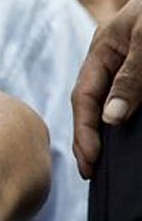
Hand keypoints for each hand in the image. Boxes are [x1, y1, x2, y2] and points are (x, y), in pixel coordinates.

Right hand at [72, 0, 141, 176]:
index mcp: (103, 48)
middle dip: (89, 138)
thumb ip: (131, 78)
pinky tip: (128, 138)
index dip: (84, 130)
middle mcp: (115, 59)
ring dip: (109, 133)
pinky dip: (130, 121)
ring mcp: (133, 65)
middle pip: (93, 104)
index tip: (91, 161)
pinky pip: (136, 100)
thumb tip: (111, 119)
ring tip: (105, 162)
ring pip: (114, 104)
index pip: (84, 96)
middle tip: (91, 172)